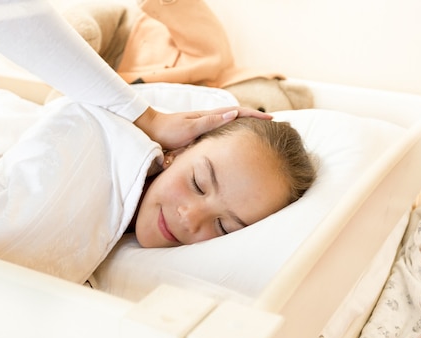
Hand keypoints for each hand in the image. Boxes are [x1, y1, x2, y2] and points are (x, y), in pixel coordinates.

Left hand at [134, 106, 272, 149]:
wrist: (149, 130)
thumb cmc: (168, 130)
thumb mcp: (190, 128)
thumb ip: (211, 122)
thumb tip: (234, 114)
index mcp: (209, 116)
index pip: (238, 112)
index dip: (255, 115)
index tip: (271, 118)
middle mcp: (208, 119)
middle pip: (237, 116)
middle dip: (254, 119)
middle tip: (271, 125)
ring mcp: (203, 125)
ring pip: (229, 124)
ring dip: (244, 126)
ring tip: (258, 133)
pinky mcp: (198, 133)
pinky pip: (220, 132)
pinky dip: (231, 133)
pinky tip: (234, 141)